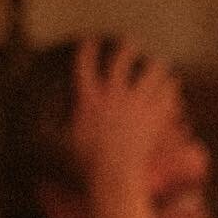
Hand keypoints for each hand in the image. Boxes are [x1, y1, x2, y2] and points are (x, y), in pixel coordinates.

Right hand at [70, 37, 182, 198]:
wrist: (114, 176)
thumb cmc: (88, 166)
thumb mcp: (67, 143)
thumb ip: (61, 128)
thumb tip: (45, 127)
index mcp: (89, 98)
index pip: (85, 64)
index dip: (87, 50)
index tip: (90, 40)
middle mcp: (112, 94)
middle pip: (122, 60)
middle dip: (126, 48)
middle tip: (130, 43)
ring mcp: (135, 103)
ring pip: (151, 71)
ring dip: (156, 66)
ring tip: (160, 65)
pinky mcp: (153, 116)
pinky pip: (166, 94)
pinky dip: (170, 90)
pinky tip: (172, 89)